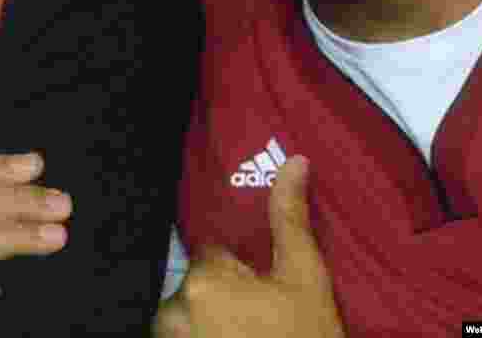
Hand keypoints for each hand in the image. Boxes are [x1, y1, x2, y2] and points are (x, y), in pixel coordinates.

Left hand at [153, 156, 344, 337]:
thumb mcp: (306, 278)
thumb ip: (290, 218)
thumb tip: (294, 160)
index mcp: (204, 279)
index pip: (212, 254)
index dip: (240, 273)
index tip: (261, 293)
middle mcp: (175, 309)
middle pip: (197, 286)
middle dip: (223, 299)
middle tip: (258, 323)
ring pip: (186, 318)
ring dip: (207, 325)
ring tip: (246, 337)